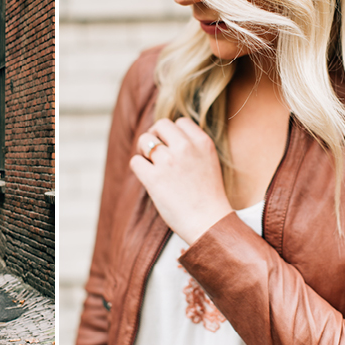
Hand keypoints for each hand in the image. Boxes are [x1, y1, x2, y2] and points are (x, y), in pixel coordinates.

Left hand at [129, 117, 232, 245]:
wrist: (210, 223)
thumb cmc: (208, 197)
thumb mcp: (209, 162)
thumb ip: (193, 147)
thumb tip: (167, 138)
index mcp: (202, 142)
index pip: (180, 122)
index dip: (172, 133)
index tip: (172, 146)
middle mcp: (185, 148)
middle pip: (160, 125)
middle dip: (155, 136)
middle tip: (155, 152)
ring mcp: (169, 162)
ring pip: (144, 140)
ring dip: (144, 151)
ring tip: (150, 164)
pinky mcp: (154, 178)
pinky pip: (135, 161)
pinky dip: (138, 167)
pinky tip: (147, 177)